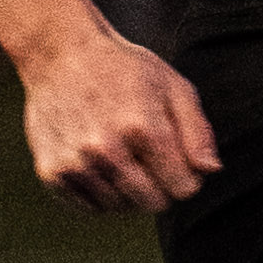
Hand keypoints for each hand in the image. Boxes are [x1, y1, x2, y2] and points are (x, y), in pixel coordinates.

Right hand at [23, 17, 219, 212]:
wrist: (60, 54)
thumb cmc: (123, 70)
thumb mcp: (173, 86)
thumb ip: (197, 131)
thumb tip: (209, 170)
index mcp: (144, 128)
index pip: (183, 188)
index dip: (186, 175)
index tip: (176, 158)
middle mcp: (108, 149)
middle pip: (153, 203)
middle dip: (159, 185)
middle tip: (147, 156)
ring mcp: (76, 163)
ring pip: (120, 207)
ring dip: (126, 189)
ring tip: (119, 153)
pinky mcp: (52, 172)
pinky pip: (89, 207)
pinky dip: (98, 191)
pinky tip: (96, 159)